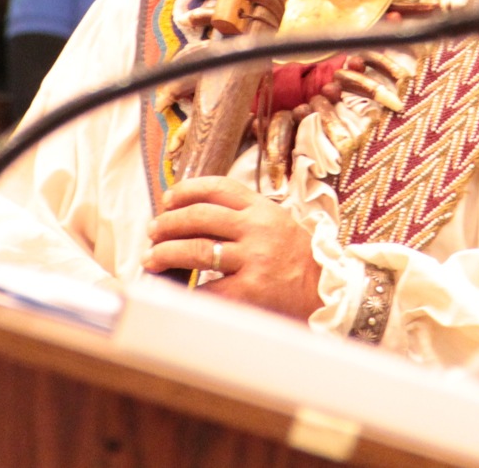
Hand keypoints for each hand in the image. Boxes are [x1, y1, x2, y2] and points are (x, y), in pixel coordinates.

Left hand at [144, 176, 321, 318]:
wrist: (326, 291)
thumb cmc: (297, 257)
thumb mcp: (276, 222)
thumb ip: (244, 214)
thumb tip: (194, 212)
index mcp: (263, 209)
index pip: (218, 187)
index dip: (187, 189)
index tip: (168, 198)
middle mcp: (257, 230)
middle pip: (200, 217)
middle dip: (168, 223)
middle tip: (153, 230)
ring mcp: (254, 260)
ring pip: (198, 250)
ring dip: (167, 253)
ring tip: (152, 257)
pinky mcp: (250, 291)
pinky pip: (208, 289)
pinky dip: (187, 290)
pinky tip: (174, 289)